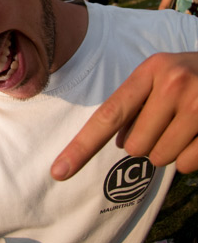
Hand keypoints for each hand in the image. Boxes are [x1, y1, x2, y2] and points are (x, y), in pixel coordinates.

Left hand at [51, 52, 197, 179]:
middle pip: (135, 147)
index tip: (58, 172)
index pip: (108, 115)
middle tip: (166, 122)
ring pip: (161, 159)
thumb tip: (120, 143)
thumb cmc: (192, 77)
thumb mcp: (162, 77)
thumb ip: (137, 104)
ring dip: (170, 151)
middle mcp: (173, 84)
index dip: (81, 147)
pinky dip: (190, 158)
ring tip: (185, 125)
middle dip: (147, 143)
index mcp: (151, 70)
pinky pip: (187, 166)